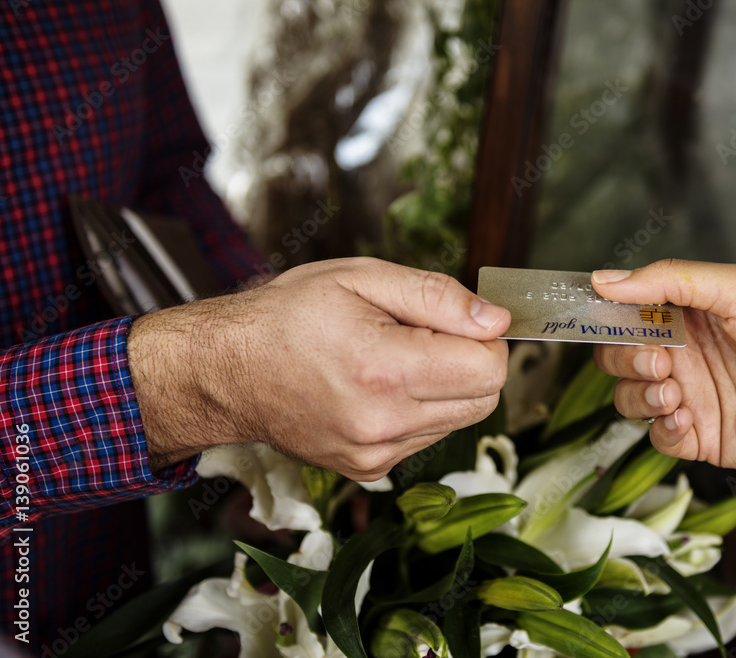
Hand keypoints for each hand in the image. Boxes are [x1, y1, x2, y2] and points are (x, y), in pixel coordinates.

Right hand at [129, 258, 509, 479]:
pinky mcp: (368, 470)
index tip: (456, 320)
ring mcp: (375, 455)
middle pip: (484, 400)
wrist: (227, 370)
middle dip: (472, 362)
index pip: (490, 369)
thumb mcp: (362, 277)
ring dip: (446, 387)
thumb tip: (497, 321)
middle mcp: (384, 423)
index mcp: (385, 370)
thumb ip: (438, 297)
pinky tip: (379, 387)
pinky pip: (426, 437)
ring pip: (460, 421)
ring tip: (393, 358)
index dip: (485, 338)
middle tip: (425, 335)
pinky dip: (420, 410)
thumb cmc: (289, 315)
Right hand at [592, 260, 735, 479]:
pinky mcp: (701, 438)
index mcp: (691, 314)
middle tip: (662, 362)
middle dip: (625, 359)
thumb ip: (671, 279)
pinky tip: (691, 421)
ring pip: (628, 398)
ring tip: (677, 394)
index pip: (627, 311)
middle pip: (617, 357)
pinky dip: (663, 430)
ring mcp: (691, 397)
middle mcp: (685, 354)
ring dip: (640, 395)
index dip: (608, 316)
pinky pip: (656, 438)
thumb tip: (605, 279)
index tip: (599, 319)